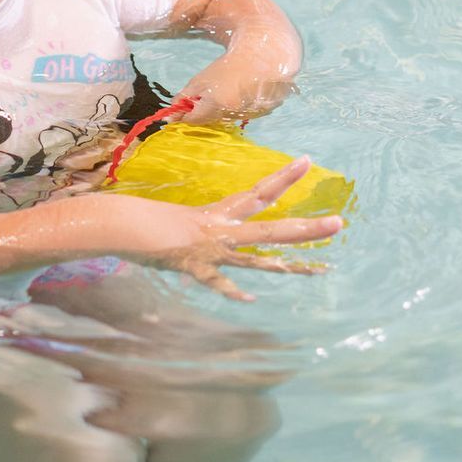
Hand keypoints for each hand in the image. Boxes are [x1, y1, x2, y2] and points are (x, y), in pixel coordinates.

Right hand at [121, 157, 341, 301]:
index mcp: (217, 214)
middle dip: (305, 228)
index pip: (258, 192)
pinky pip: (217, 281)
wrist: (123, 222)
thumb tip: (195, 234)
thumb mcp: (174, 220)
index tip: (308, 161)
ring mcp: (211, 250)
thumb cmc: (142, 217)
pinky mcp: (195, 267)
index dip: (284, 177)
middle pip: (270, 227)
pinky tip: (250, 299)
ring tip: (319, 269)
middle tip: (339, 223)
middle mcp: (221, 230)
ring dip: (287, 263)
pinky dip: (231, 291)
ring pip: (257, 257)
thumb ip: (190, 229)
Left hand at [176, 59, 294, 124]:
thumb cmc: (229, 64)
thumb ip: (185, 97)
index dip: (185, 113)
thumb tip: (172, 114)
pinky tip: (243, 92)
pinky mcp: (263, 112)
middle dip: (203, 109)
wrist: (265, 55)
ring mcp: (250, 115)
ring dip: (222, 108)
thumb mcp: (201, 79)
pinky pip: (243, 114)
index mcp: (217, 105)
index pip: (192, 120)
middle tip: (208, 91)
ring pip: (227, 118)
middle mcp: (234, 113)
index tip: (182, 107)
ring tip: (228, 88)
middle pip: (210, 120)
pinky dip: (239, 107)